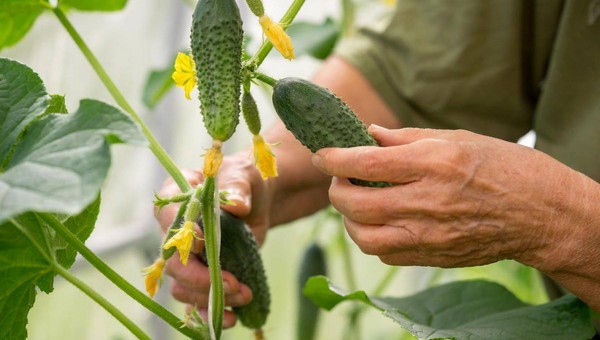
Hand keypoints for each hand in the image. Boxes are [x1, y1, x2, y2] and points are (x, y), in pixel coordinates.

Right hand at [155, 154, 270, 326]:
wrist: (258, 201)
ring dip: (211, 297)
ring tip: (244, 295)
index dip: (182, 235)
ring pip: (182, 287)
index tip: (204, 241)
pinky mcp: (201, 275)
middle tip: (234, 284)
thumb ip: (238, 187)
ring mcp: (186, 257)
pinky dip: (210, 313)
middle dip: (201, 279)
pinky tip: (231, 317)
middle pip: (173, 263)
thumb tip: (236, 205)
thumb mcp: (244, 175)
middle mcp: (174, 231)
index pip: (167, 218)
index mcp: (176, 198)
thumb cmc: (245, 180)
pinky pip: (195, 301)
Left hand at [311, 125, 579, 269]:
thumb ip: (405, 138)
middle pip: (356, 203)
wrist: (541, 212)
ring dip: (349, 219)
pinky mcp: (434, 257)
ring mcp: (430, 235)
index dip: (334, 158)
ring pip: (364, 237)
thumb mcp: (456, 138)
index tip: (322, 154)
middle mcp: (428, 202)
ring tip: (355, 202)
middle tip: (339, 177)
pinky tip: (378, 221)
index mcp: (434, 163)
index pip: (365, 163)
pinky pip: (385, 254)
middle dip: (335, 189)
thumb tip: (367, 134)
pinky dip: (371, 238)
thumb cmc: (503, 166)